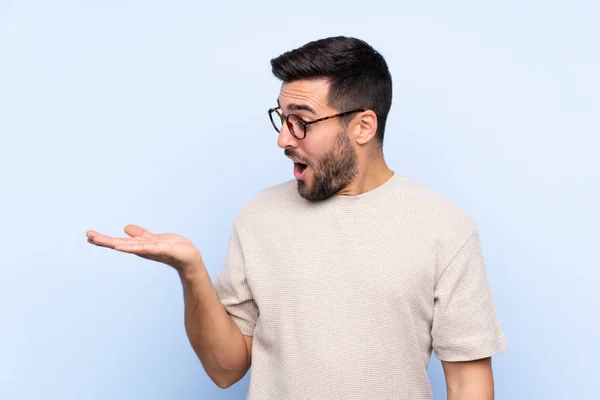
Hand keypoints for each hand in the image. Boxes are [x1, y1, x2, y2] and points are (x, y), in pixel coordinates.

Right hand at [86, 224, 202, 273]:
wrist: (190, 258)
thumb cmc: (173, 249)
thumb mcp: (153, 238)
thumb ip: (140, 234)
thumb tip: (125, 228)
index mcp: (139, 246)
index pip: (119, 242)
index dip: (105, 239)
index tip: (89, 235)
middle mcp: (143, 249)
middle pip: (120, 244)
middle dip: (105, 240)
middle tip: (89, 236)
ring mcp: (152, 250)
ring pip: (132, 246)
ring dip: (117, 244)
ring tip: (103, 241)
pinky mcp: (163, 250)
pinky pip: (148, 248)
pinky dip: (136, 247)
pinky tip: (126, 246)